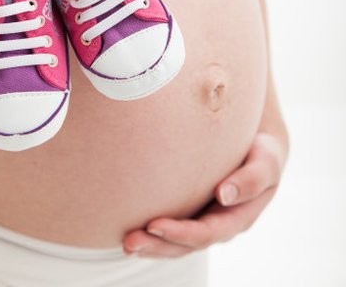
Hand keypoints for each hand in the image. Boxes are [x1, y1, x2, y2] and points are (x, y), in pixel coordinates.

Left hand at [123, 130, 288, 256]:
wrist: (258, 146)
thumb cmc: (261, 153)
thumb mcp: (266, 163)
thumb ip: (252, 179)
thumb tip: (224, 195)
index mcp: (239, 217)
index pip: (209, 232)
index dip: (183, 232)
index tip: (155, 224)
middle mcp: (220, 225)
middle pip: (187, 244)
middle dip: (158, 244)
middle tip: (130, 240)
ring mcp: (205, 220)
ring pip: (176, 242)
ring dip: (151, 245)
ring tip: (125, 241)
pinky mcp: (193, 210)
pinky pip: (171, 227)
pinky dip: (152, 233)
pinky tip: (128, 227)